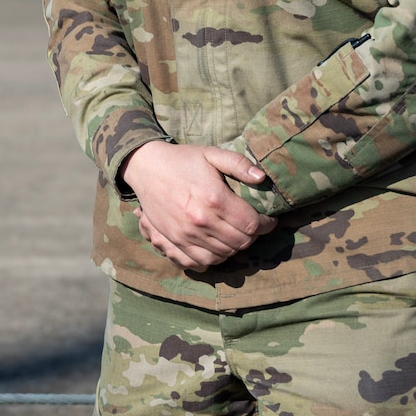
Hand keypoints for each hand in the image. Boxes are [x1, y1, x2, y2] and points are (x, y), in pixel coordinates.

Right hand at [119, 143, 277, 268]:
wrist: (146, 167)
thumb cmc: (182, 160)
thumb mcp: (211, 154)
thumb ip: (238, 164)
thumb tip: (262, 177)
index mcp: (214, 198)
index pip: (251, 224)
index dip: (266, 224)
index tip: (269, 219)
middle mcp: (201, 220)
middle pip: (241, 242)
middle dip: (254, 236)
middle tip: (253, 226)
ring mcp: (187, 234)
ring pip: (225, 254)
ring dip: (236, 247)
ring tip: (238, 234)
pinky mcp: (175, 241)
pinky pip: (203, 261)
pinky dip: (217, 257)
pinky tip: (220, 246)